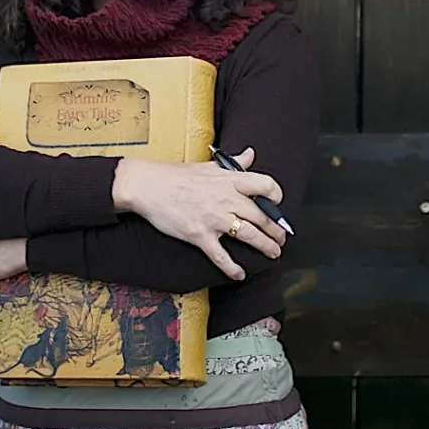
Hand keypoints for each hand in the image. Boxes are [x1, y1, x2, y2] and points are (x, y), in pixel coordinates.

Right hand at [112, 147, 286, 280]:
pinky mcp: (200, 235)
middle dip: (276, 230)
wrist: (148, 186)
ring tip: (273, 253)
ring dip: (266, 246)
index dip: (276, 197)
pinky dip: (233, 268)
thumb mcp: (209, 165)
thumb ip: (233, 163)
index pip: (265, 185)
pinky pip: (221, 255)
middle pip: (261, 216)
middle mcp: (226, 199)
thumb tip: (250, 154)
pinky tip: (239, 274)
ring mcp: (213, 218)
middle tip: (281, 238)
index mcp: (229, 180)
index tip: (277, 206)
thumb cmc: (176, 175)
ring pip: (249, 235)